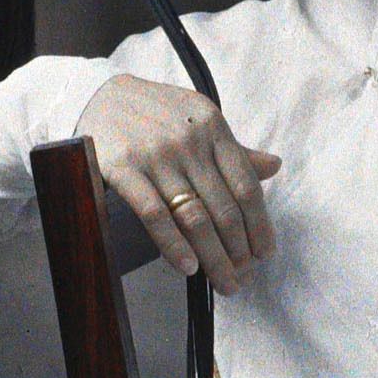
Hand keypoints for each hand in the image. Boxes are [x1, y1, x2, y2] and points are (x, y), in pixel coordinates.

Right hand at [73, 75, 280, 294]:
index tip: (265, 253)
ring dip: (213, 256)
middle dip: (238, 251)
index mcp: (213, 127)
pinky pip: (155, 215)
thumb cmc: (159, 113)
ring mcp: (156, 155)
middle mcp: (189, 141)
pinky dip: (174, 245)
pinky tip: (188, 267)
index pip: (246, 186)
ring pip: (194, 217)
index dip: (259, 225)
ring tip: (224, 281)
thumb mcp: (200, 121)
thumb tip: (274, 166)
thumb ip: (234, 150)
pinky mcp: (123, 168)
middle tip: (243, 278)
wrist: (103, 95)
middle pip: (223, 208)